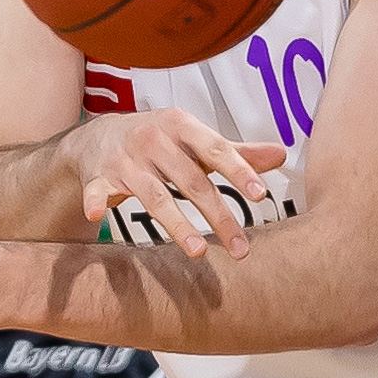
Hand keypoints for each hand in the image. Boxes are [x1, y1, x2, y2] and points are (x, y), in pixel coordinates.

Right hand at [58, 109, 286, 259]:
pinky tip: (98, 216)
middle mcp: (153, 140)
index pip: (215, 149)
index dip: (238, 170)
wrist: (98, 136)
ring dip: (176, 224)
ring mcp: (125, 159)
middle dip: (218, 215)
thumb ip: (236, 151)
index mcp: (180, 125)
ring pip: (154, 195)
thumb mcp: (194, 140)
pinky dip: (96, 201)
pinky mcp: (99, 176)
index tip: (260, 195)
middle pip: (190, 180)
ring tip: (199, 252)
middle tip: (241, 248)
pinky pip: (97, 190)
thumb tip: (281, 153)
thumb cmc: (158, 141)